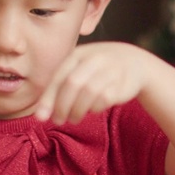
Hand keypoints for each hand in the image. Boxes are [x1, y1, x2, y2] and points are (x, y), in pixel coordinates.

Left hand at [34, 42, 150, 123]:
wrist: (134, 63)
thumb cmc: (98, 71)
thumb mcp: (79, 70)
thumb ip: (59, 89)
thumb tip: (39, 116)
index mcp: (78, 54)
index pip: (58, 77)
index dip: (48, 98)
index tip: (40, 117)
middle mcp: (94, 59)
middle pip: (72, 84)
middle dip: (62, 106)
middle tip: (58, 121)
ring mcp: (110, 70)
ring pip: (88, 93)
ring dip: (77, 111)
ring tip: (74, 119)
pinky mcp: (122, 83)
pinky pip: (104, 100)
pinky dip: (94, 109)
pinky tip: (92, 110)